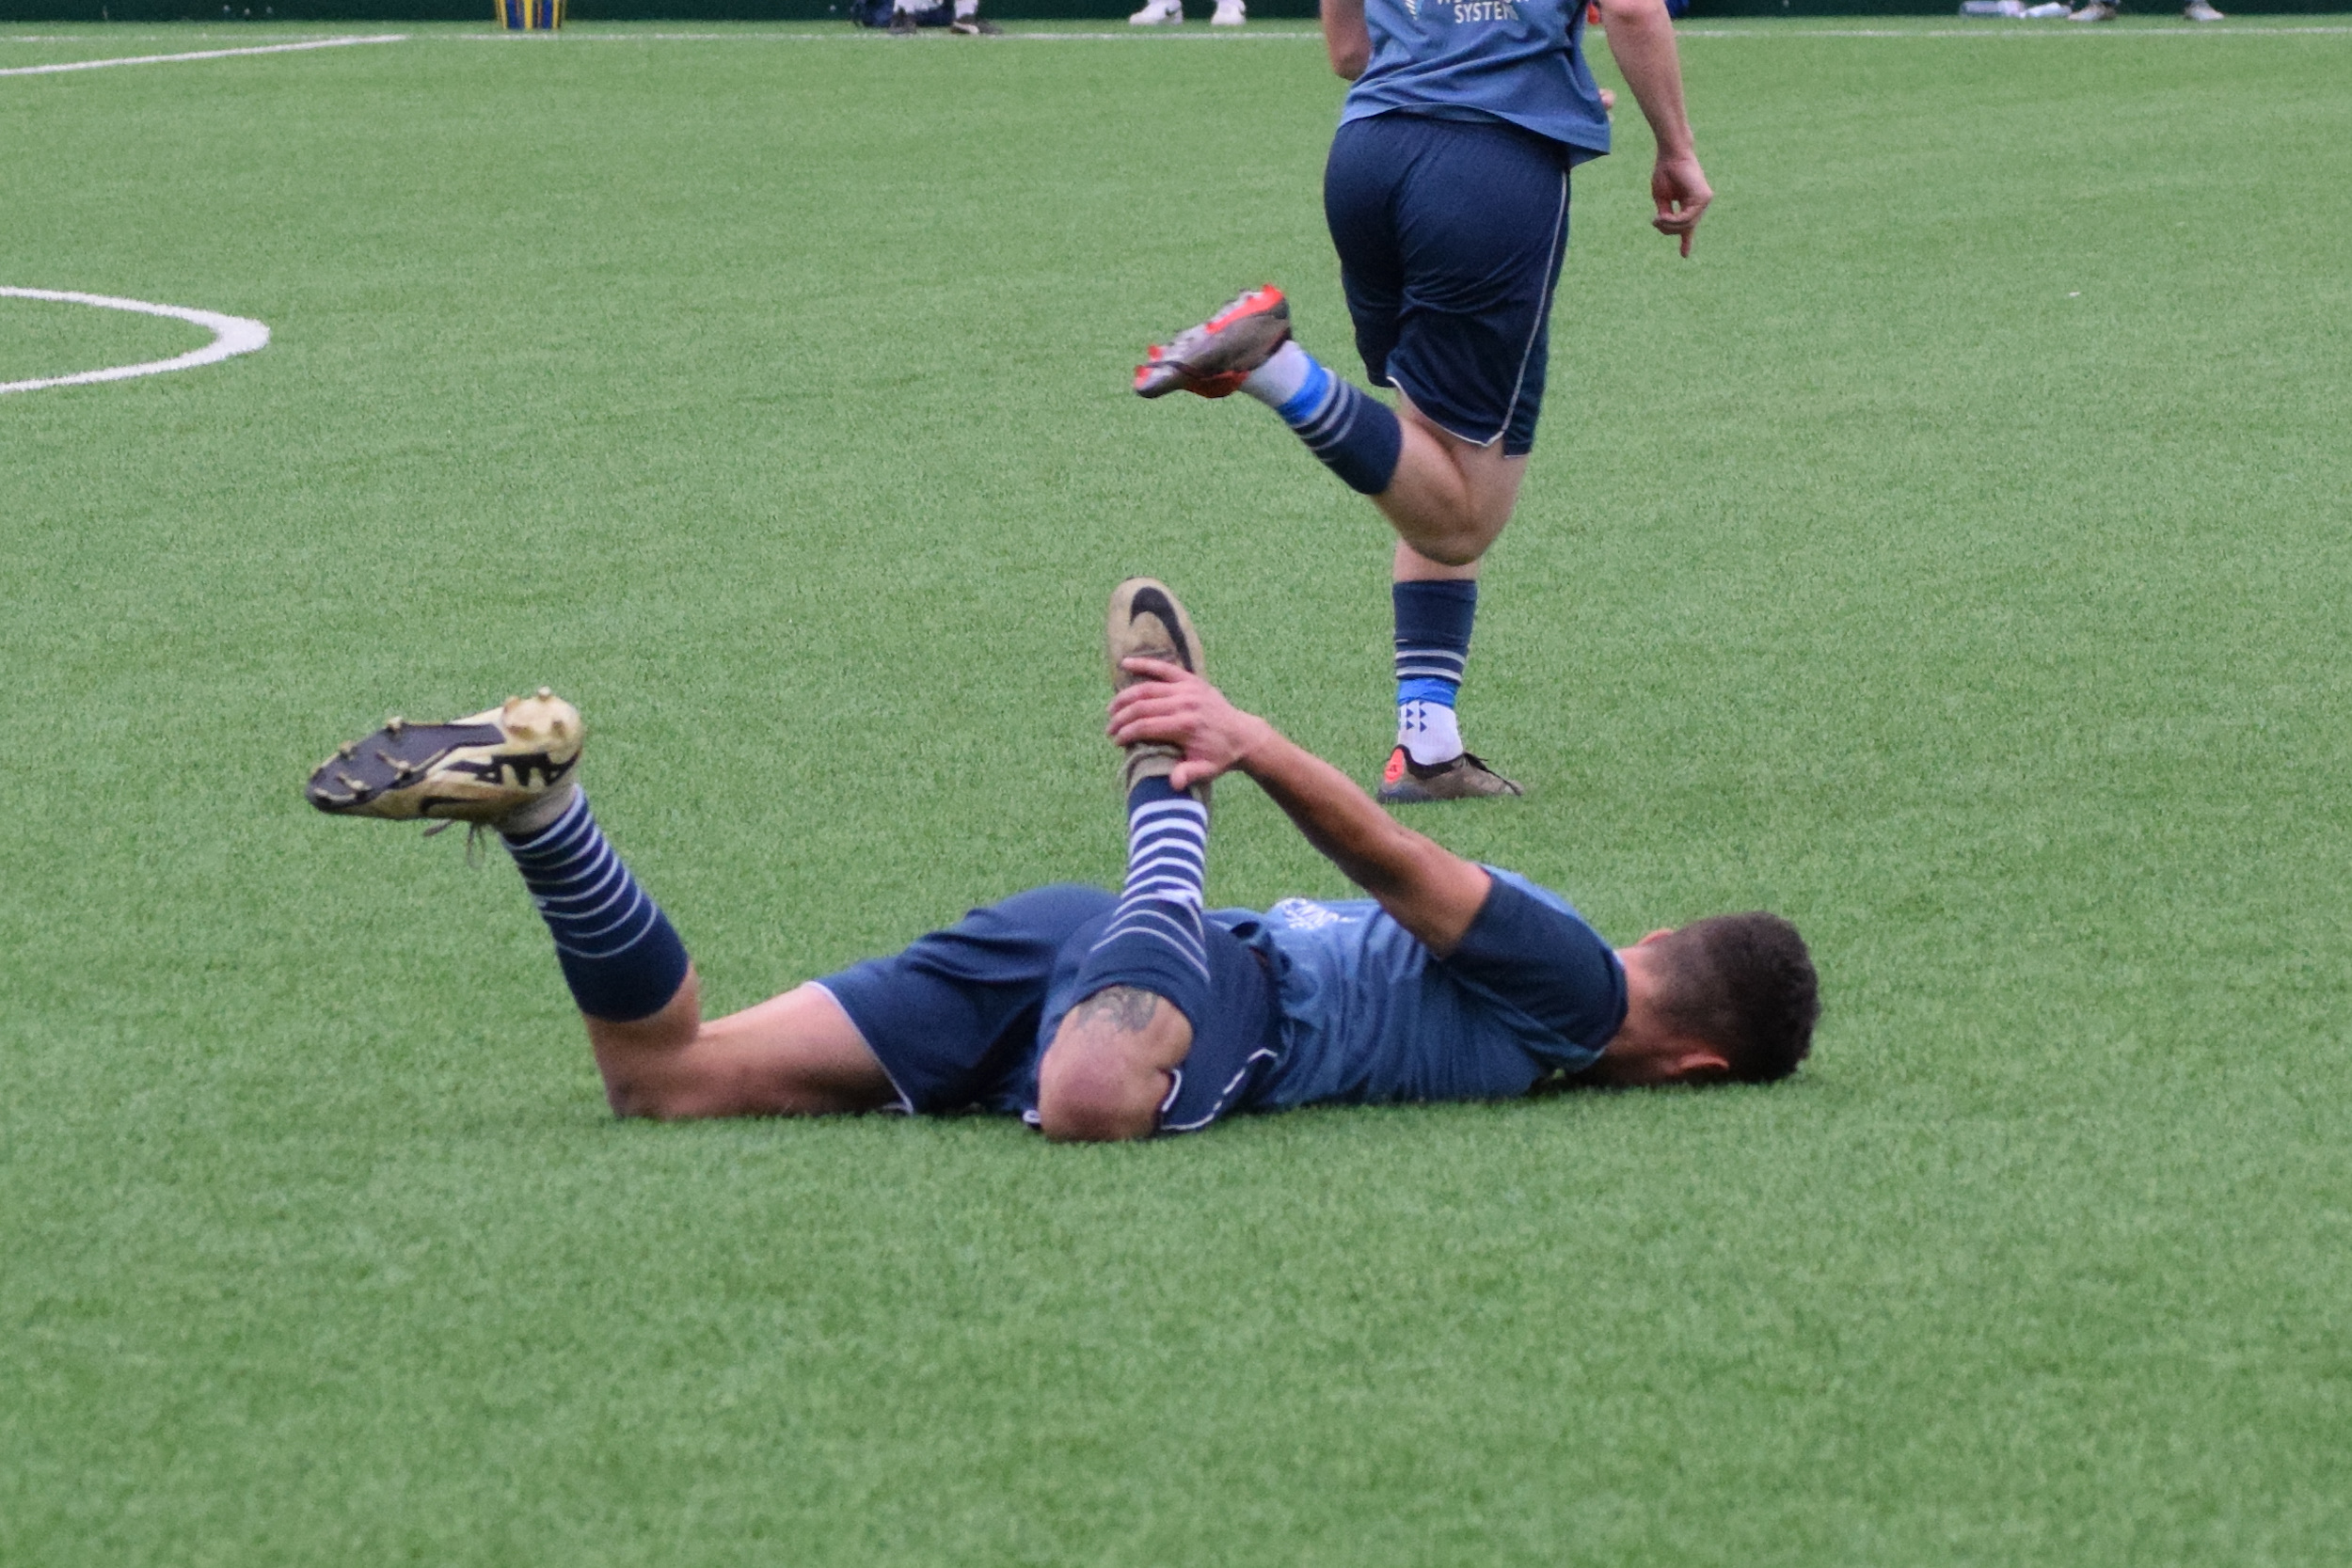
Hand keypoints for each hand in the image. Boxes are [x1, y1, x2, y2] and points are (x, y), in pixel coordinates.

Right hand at [1105, 659, 1273, 792]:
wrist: (1243, 735)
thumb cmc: (1220, 756)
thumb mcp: (1206, 770)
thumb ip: (1188, 774)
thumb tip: (1174, 783)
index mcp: (1185, 726)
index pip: (1146, 726)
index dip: (1127, 733)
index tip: (1116, 741)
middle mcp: (1185, 704)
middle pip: (1142, 707)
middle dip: (1121, 718)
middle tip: (1109, 729)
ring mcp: (1188, 689)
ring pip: (1147, 688)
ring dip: (1125, 697)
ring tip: (1111, 709)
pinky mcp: (1191, 680)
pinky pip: (1164, 669)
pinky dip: (1145, 664)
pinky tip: (1126, 664)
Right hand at [1651, 153, 1711, 256]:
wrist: (1671, 154)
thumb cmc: (1664, 172)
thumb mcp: (1661, 198)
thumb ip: (1666, 214)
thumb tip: (1666, 227)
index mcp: (1691, 203)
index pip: (1689, 225)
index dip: (1685, 241)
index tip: (1684, 256)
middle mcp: (1700, 203)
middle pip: (1685, 228)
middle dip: (1668, 229)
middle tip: (1654, 222)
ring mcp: (1704, 201)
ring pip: (1687, 225)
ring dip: (1669, 226)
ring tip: (1657, 219)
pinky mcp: (1704, 198)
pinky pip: (1688, 219)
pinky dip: (1674, 221)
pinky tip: (1663, 217)